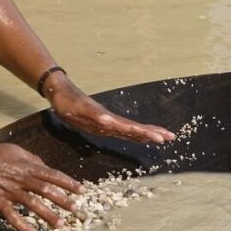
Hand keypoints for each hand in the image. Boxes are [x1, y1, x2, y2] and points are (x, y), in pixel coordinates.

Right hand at [0, 143, 82, 230]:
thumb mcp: (15, 151)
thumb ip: (31, 159)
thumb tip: (44, 166)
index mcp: (26, 166)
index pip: (52, 174)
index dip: (68, 183)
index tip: (81, 190)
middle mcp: (20, 179)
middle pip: (46, 190)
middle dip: (63, 200)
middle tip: (77, 210)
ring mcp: (9, 191)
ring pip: (32, 203)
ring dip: (47, 215)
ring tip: (60, 224)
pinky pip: (12, 216)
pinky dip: (22, 226)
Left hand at [45, 74, 175, 143]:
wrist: (59, 93)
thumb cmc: (67, 102)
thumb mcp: (78, 110)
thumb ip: (94, 115)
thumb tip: (109, 120)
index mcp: (107, 119)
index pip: (131, 128)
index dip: (146, 133)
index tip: (161, 137)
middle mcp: (110, 120)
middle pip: (135, 128)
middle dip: (152, 133)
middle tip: (170, 137)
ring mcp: (106, 121)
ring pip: (130, 128)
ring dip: (145, 133)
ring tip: (161, 137)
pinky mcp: (101, 121)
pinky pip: (120, 128)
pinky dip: (132, 133)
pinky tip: (139, 135)